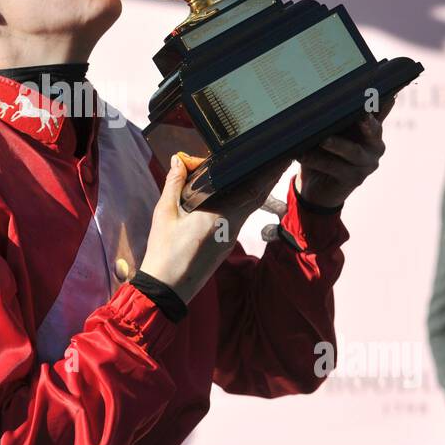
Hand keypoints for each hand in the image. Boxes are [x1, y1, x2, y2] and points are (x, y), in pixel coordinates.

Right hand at [138, 152, 291, 303]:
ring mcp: (231, 237)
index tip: (279, 157)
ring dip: (258, 189)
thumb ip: (174, 184)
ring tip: (263, 170)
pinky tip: (240, 194)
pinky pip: (240, 218)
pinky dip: (244, 202)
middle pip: (257, 197)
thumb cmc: (165, 251)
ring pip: (250, 208)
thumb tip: (179, 160)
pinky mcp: (226, 245)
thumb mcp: (165, 213)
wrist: (167, 288)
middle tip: (279, 158)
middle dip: (269, 177)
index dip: (269, 172)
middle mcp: (232, 226)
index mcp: (220, 215)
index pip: (253, 189)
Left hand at [296, 95, 393, 208]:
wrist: (317, 186)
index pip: (379, 111)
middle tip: (360, 115)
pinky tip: (302, 155)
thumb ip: (338, 114)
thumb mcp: (332, 131)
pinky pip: (335, 168)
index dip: (380, 101)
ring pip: (352, 151)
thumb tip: (333, 87)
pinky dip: (317, 160)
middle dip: (366, 121)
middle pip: (373, 130)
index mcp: (372, 129)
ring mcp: (367, 164)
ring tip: (322, 140)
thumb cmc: (325, 150)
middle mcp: (376, 145)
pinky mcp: (355, 179)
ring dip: (337, 144)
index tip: (374, 91)